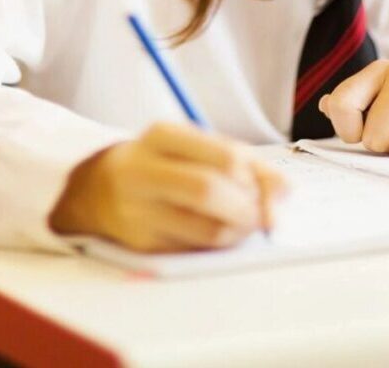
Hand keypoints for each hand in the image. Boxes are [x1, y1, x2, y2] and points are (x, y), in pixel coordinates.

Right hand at [48, 122, 284, 251]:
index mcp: (161, 135)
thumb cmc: (165, 163)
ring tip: (242, 223)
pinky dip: (219, 247)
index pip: (223, 157)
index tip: (262, 186)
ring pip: (208, 230)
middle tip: (259, 213)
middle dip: (246, 208)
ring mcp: (139, 211)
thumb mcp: (198, 146)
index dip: (254, 178)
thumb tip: (287, 192)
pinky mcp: (143, 245)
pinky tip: (218, 233)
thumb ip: (247, 162)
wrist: (101, 188)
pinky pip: (196, 252)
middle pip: (210, 192)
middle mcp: (143, 170)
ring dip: (239, 232)